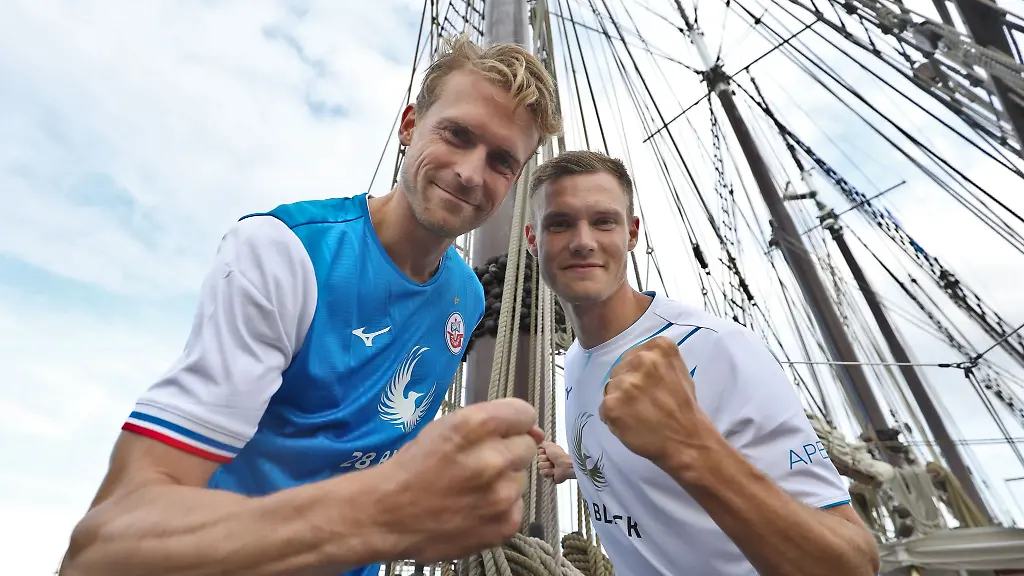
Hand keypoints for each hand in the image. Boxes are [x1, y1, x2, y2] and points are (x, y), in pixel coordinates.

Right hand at [374, 398, 544, 562]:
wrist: (386, 515)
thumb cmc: (412, 467)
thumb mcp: (445, 427)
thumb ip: (490, 422)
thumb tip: (533, 431)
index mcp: (475, 425)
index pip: (524, 413)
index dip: (514, 422)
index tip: (506, 431)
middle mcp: (493, 458)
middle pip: (526, 446)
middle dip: (507, 452)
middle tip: (480, 463)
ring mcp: (501, 495)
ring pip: (521, 478)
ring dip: (503, 481)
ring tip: (471, 489)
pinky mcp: (504, 525)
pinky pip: (516, 507)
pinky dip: (500, 508)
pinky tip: (473, 508)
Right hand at [537, 441, 574, 483]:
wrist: (566, 466)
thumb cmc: (560, 456)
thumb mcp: (550, 445)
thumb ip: (543, 443)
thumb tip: (539, 444)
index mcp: (549, 452)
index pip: (538, 452)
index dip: (542, 452)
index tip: (546, 452)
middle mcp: (548, 459)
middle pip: (538, 459)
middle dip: (544, 459)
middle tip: (551, 459)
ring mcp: (548, 467)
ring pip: (540, 466)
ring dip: (547, 465)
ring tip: (553, 466)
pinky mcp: (548, 474)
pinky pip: (542, 472)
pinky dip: (548, 471)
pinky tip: (553, 471)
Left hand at [599, 336, 715, 472]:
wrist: (686, 440)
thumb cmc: (683, 407)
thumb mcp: (678, 371)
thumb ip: (656, 362)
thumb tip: (633, 363)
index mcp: (659, 348)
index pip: (633, 355)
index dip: (637, 373)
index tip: (649, 387)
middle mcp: (641, 360)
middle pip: (619, 370)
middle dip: (627, 385)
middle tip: (643, 403)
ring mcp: (625, 383)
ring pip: (610, 388)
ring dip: (619, 401)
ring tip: (639, 414)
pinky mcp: (612, 404)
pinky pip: (603, 408)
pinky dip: (612, 417)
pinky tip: (630, 424)